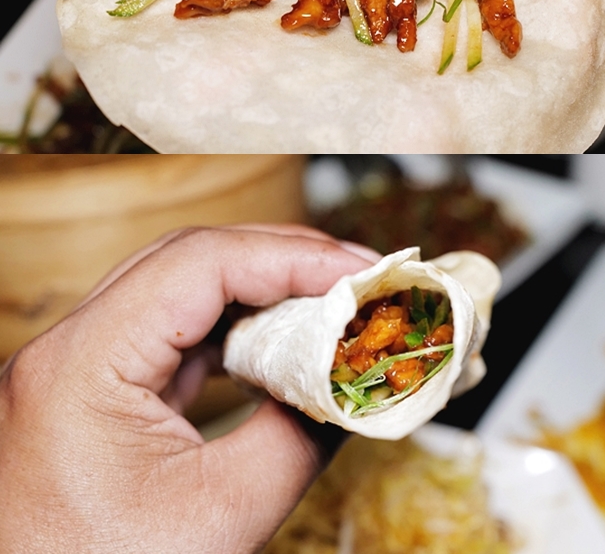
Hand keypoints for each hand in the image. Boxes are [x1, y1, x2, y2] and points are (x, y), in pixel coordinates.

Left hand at [0, 225, 379, 552]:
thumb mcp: (217, 519)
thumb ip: (296, 439)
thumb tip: (349, 385)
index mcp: (82, 362)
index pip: (201, 262)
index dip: (293, 257)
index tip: (360, 273)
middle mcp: (73, 347)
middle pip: (191, 261)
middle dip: (283, 261)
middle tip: (355, 279)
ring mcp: (83, 366)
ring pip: (185, 292)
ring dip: (263, 292)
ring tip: (330, 306)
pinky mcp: (101, 390)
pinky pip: (178, 335)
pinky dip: (238, 331)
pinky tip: (281, 346)